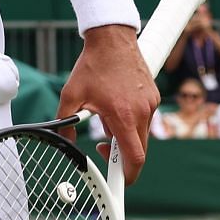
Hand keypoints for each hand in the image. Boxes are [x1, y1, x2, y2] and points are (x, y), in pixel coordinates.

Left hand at [57, 25, 157, 183]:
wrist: (112, 39)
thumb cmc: (91, 66)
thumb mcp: (70, 96)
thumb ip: (66, 123)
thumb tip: (65, 141)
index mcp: (123, 116)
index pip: (135, 158)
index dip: (127, 176)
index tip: (116, 181)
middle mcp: (142, 112)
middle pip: (139, 150)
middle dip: (121, 155)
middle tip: (101, 146)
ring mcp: (151, 104)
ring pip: (141, 134)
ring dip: (124, 136)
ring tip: (105, 116)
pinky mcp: (154, 97)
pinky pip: (144, 119)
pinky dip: (131, 121)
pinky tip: (116, 106)